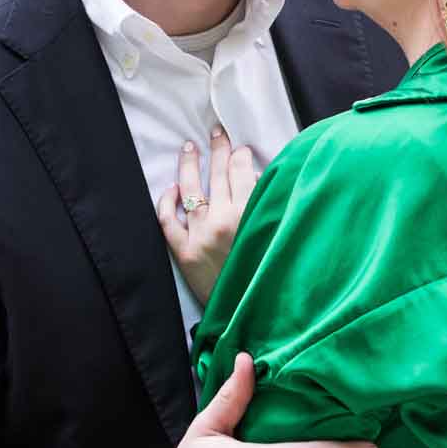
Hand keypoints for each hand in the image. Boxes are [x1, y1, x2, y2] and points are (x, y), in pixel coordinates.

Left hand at [156, 125, 261, 302]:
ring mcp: (200, 235)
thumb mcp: (279, 238)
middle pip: (219, 175)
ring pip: (191, 190)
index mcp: (251, 216)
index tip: (241, 149)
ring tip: (189, 147)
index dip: (241, 157)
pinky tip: (172, 188)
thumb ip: (270, 208)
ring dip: (190, 164)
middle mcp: (223, 221)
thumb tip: (259, 178)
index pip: (243, 173)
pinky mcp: (184, 252)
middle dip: (218, 150)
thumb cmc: (269, 276)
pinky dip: (167, 202)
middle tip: (216, 132)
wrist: (248, 315)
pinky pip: (168, 221)